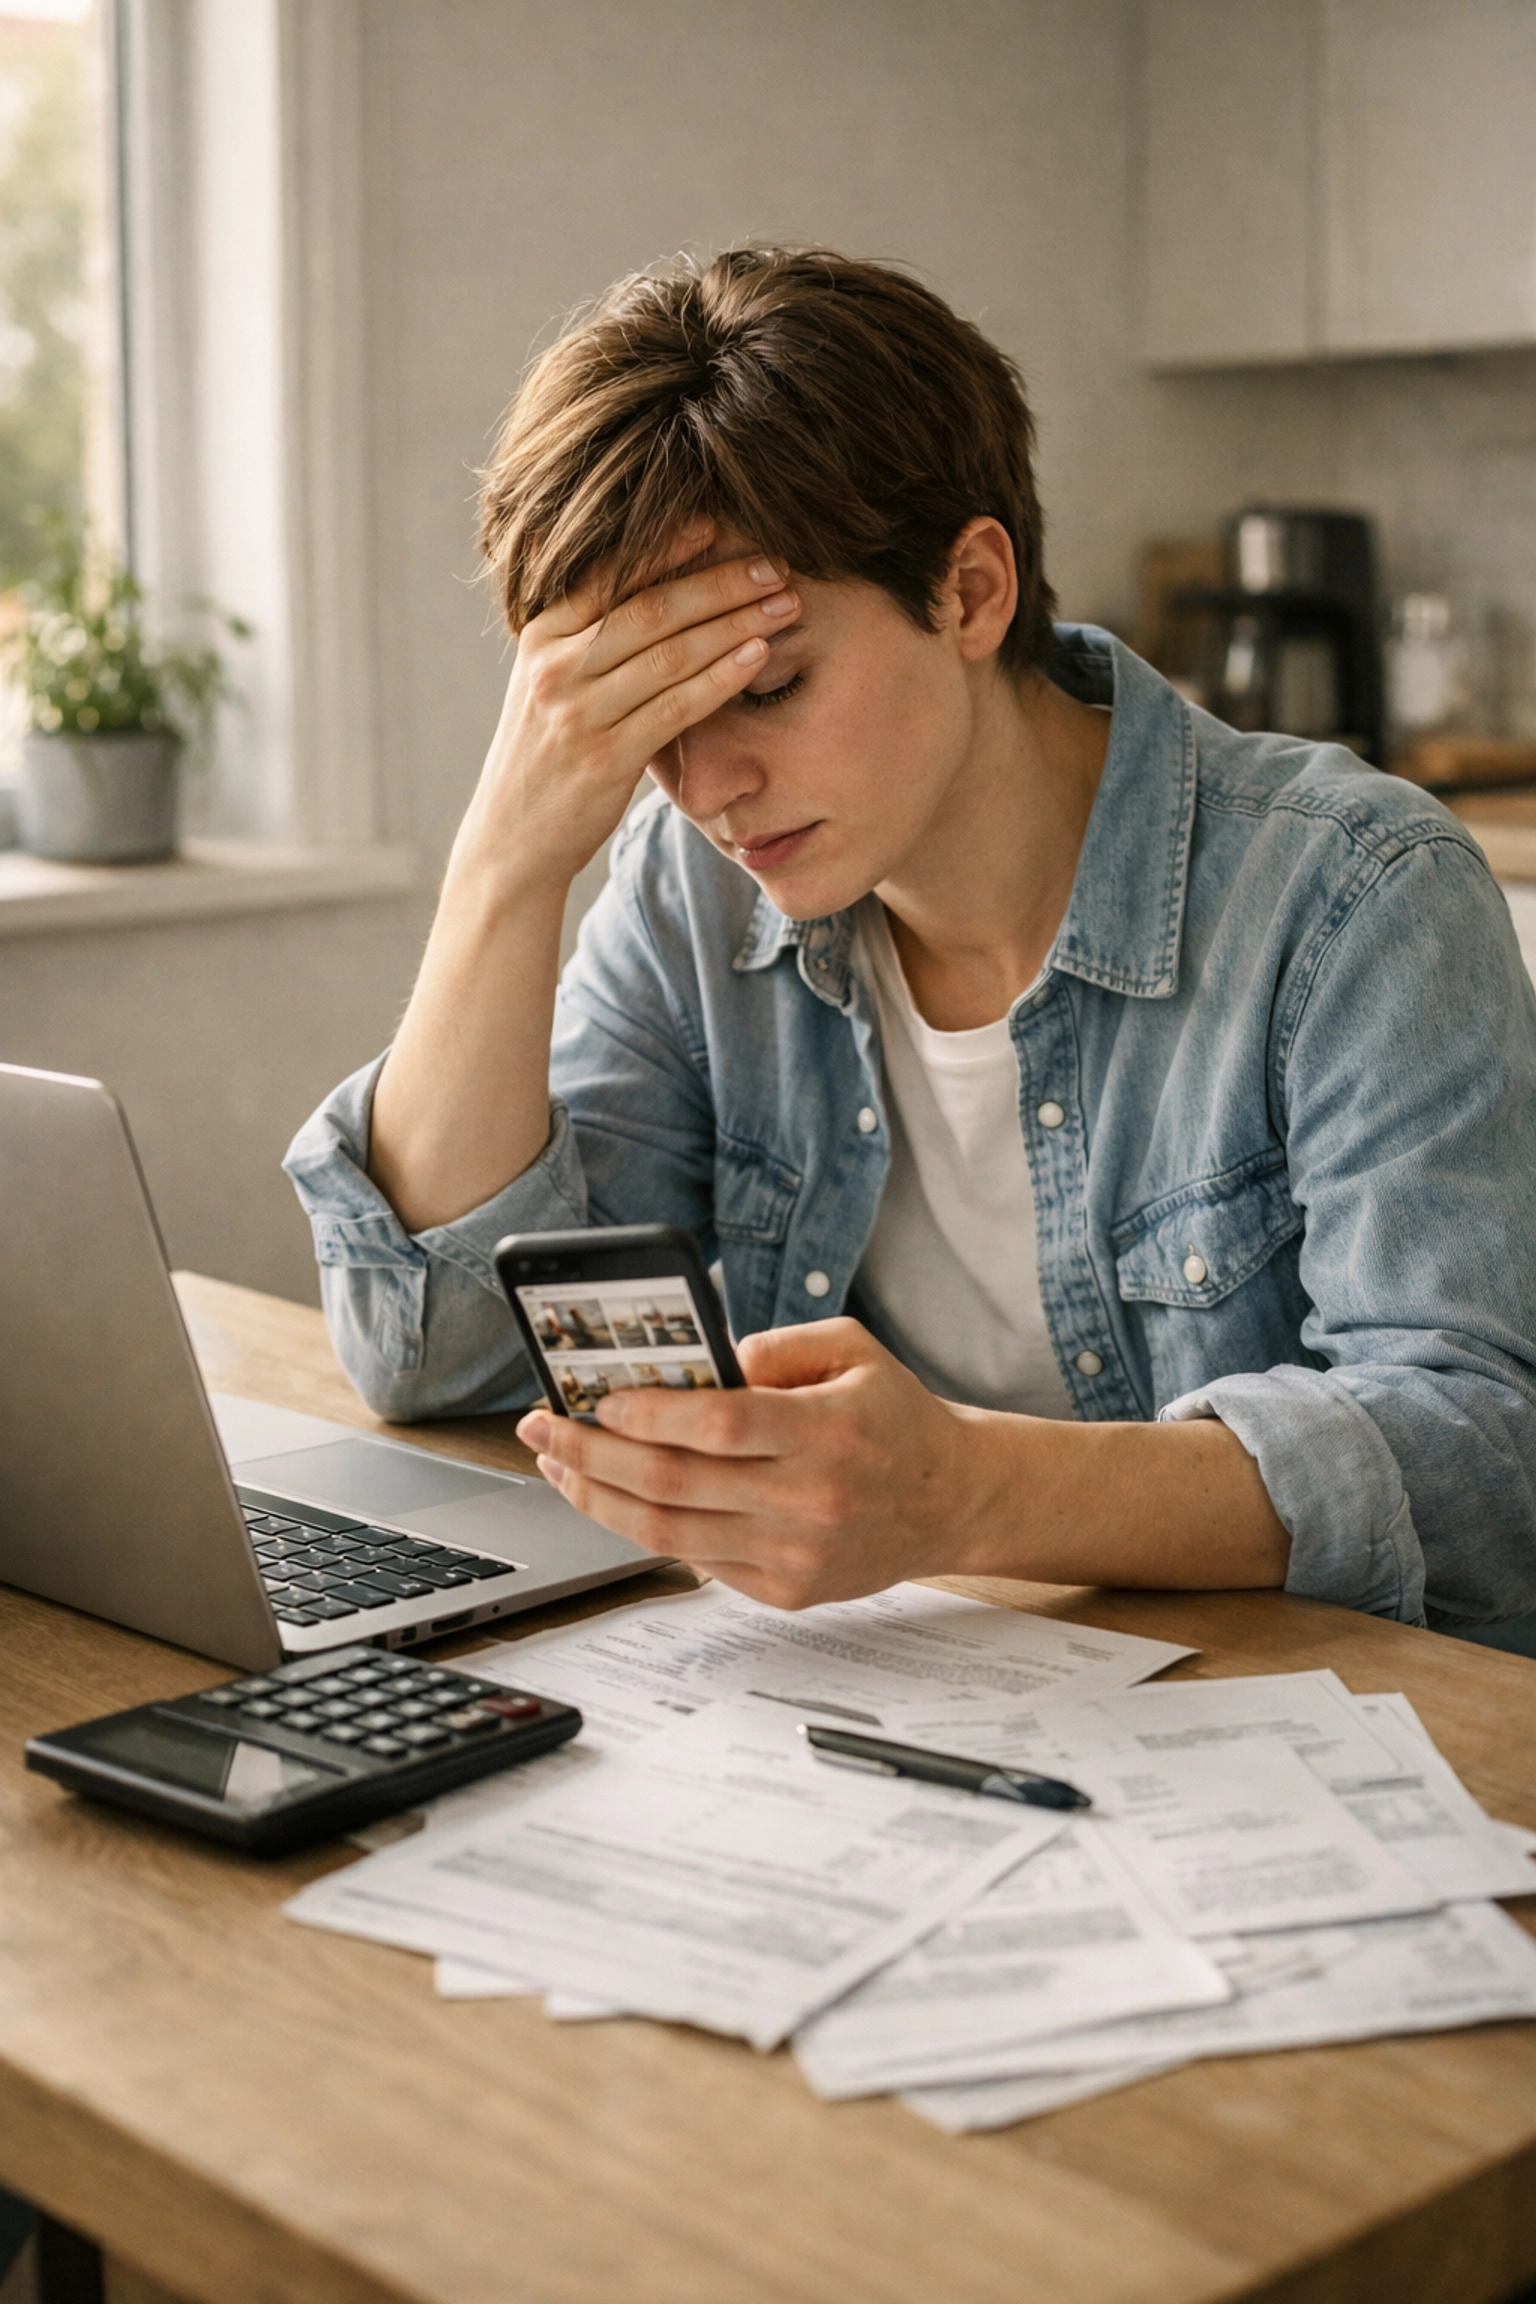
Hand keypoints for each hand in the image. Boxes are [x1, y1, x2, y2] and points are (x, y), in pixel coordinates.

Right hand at [455, 527, 800, 892]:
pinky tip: (758, 655)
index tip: (719, 524)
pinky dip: (722, 677)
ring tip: (783, 605)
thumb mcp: (549, 687)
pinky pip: (677, 707)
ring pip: (671, 653)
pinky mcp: (607, 759)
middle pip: (651, 607)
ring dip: (735, 623)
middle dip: (720, 581)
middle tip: (774, 565)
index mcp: (541, 636)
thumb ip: (589, 643)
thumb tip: (660, 592)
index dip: (667, 544)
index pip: (610, 573)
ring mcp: (579, 713)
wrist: (511, 842)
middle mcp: (556, 667)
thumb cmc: (545, 759)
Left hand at [516, 1319, 981, 1608]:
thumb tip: (696, 1362)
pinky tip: (614, 1498)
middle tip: (543, 1427)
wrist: (952, 1498)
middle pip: (672, 1484)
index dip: (648, 1412)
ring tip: (560, 1466)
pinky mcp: (787, 1590)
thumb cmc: (895, 1416)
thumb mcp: (852, 1348)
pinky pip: (697, 1562)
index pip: (716, 1425)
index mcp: (826, 1432)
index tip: (597, 1398)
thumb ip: (775, 1345)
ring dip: (597, 1499)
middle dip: (590, 1453)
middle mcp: (810, 1500)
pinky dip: (645, 1529)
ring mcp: (796, 1554)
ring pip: (668, 1534)